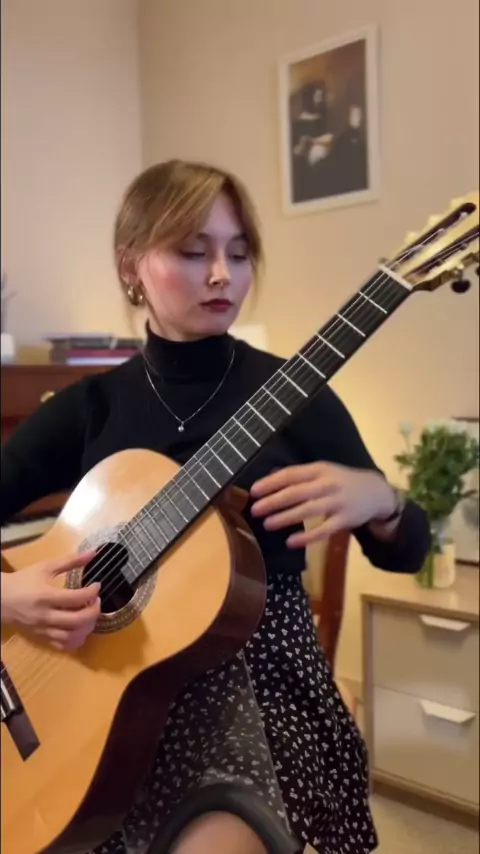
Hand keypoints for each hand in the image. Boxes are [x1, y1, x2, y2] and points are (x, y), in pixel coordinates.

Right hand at [1, 550, 100, 650]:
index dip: (92, 592)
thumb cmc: (23, 580)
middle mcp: (45, 616)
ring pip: (72, 637)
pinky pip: (63, 647)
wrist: (0, 598)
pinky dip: (76, 641)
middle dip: (94, 611)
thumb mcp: (45, 567)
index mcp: (46, 596)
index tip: (97, 586)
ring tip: (89, 615)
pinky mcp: (41, 638)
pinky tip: (80, 629)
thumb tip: (93, 553)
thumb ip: (70, 561)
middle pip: (78, 621)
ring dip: (88, 628)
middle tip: (96, 601)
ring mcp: (43, 630)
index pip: (76, 598)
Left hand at [250, 463, 395, 547]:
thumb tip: (269, 478)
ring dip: (286, 517)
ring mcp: (337, 502)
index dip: (271, 482)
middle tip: (255, 510)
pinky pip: (324, 530)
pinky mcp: (345, 520)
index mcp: (319, 470)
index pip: (291, 474)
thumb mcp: (323, 471)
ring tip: (267, 524)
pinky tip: (291, 542)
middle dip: (274, 501)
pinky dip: (307, 537)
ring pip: (308, 510)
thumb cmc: (342, 481)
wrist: (376, 492)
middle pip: (297, 492)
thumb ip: (299, 475)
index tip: (253, 491)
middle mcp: (327, 484)